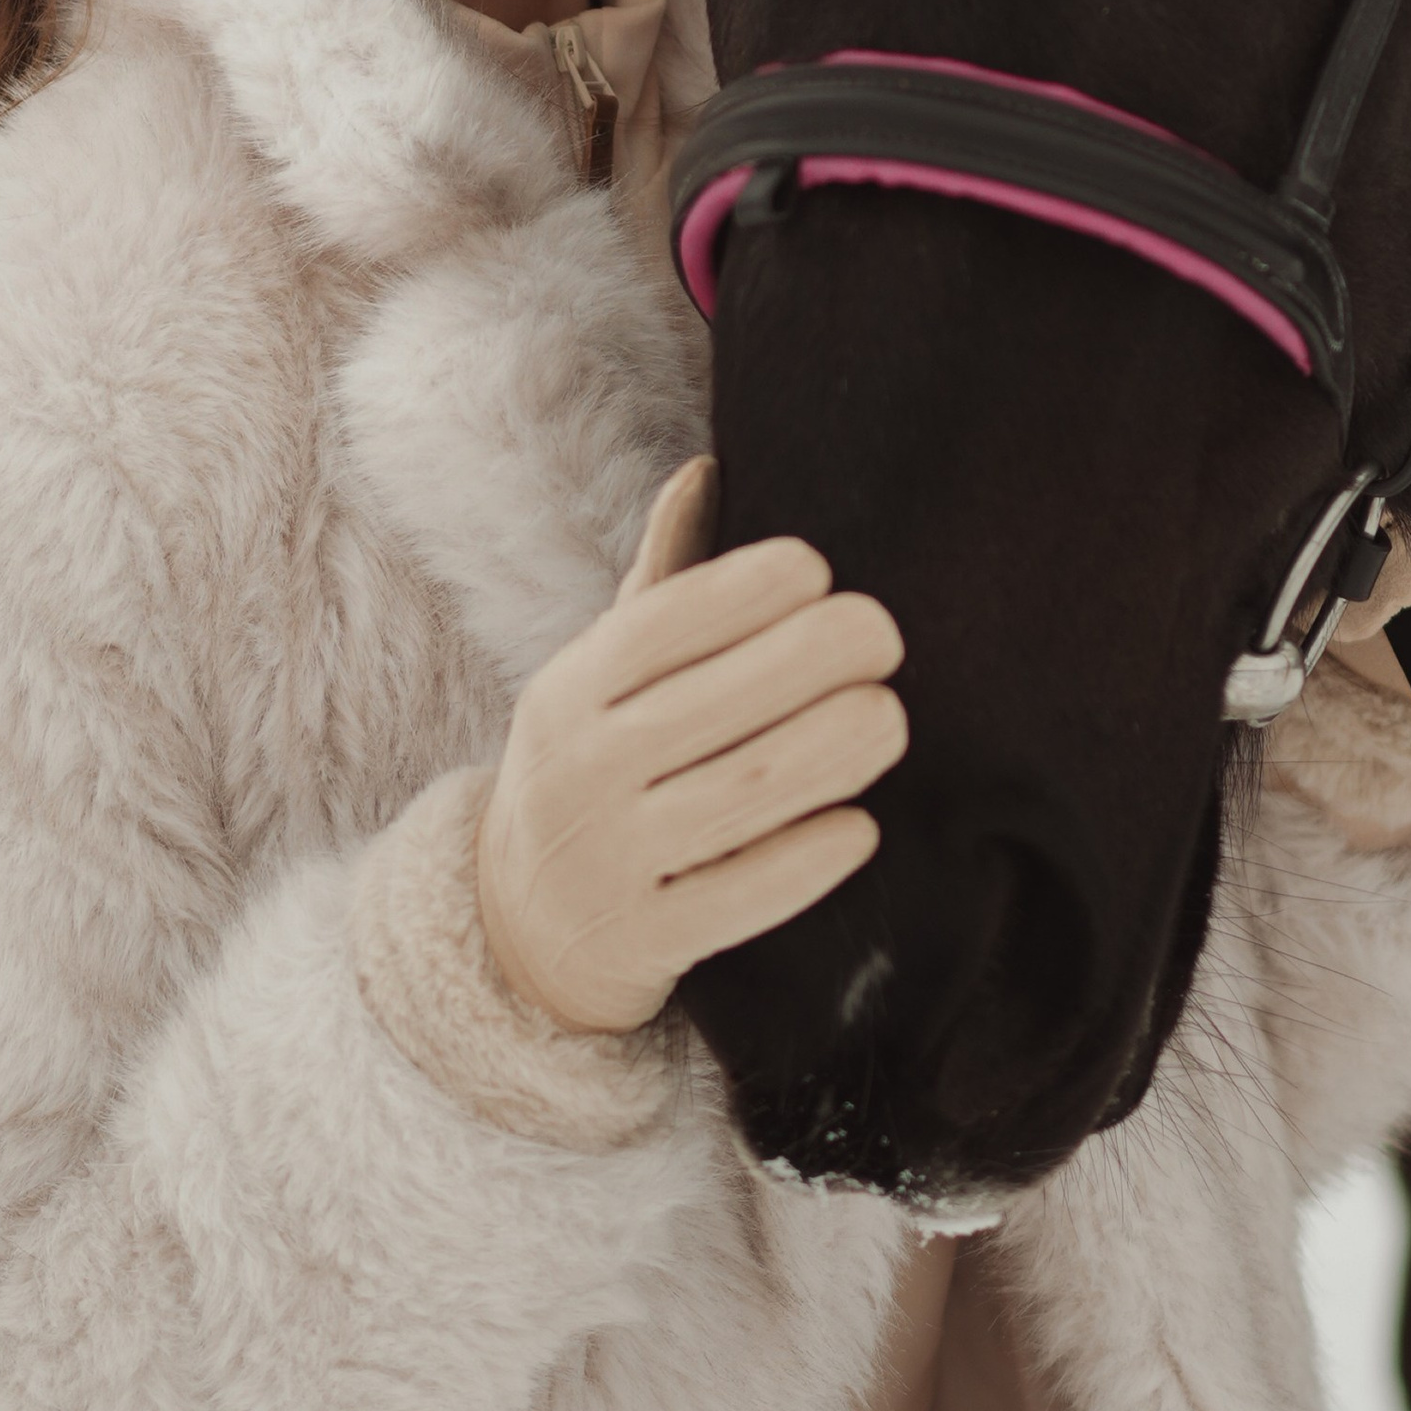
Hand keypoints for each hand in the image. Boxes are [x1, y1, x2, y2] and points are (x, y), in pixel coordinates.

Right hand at [475, 458, 908, 1036]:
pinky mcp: (647, 940)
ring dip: (829, 750)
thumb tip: (705, 469)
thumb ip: (660, 585)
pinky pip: (739, 898)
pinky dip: (805, 860)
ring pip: (738, 795)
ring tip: (890, 717)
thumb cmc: (595, 766)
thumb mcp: (599, 678)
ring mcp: (610, 861)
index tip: (818, 567)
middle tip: (884, 635)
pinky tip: (861, 826)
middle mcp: (581, 772)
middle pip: (713, 706)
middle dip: (810, 661)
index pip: (658, 629)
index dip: (741, 591)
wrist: (520, 928)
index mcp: (569, 692)